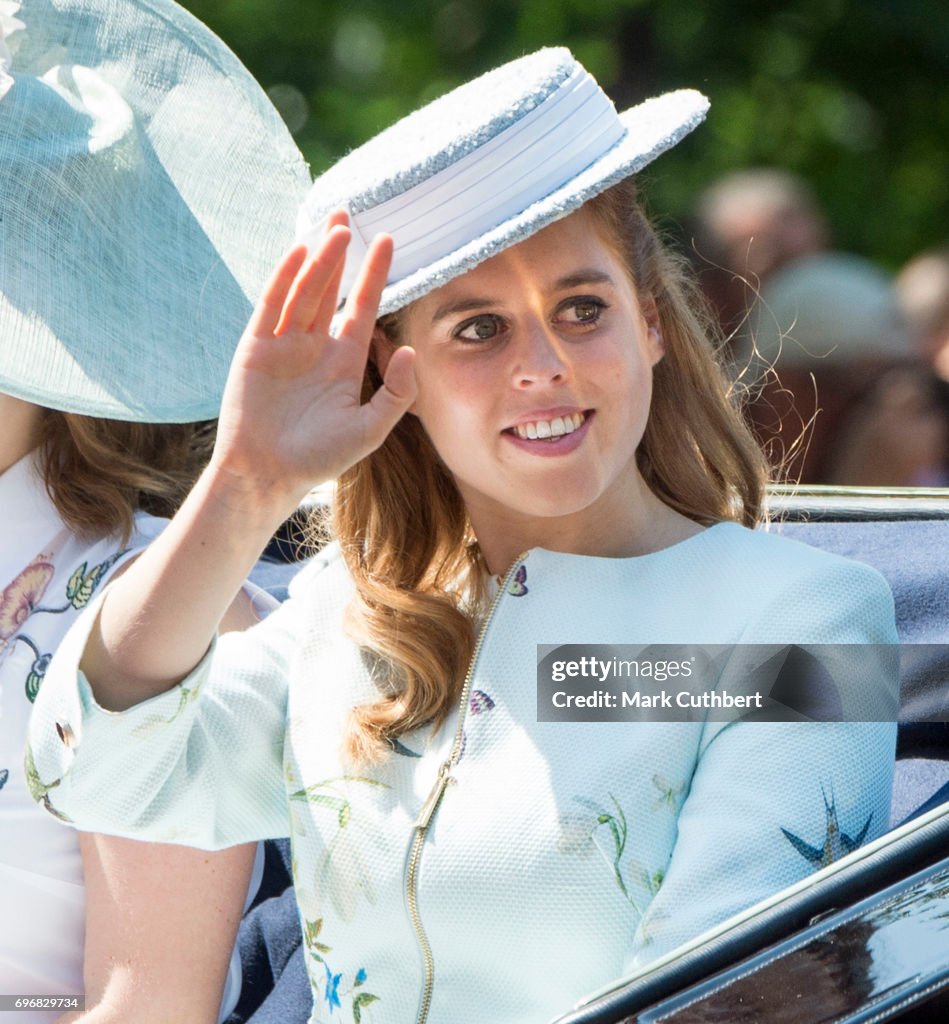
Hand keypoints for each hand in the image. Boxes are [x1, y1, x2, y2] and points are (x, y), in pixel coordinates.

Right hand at [210, 215, 415, 515]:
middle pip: (331, 289)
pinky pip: (272, 305)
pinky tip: (300, 252)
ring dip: (318, 259)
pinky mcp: (256, 347)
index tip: (388, 241)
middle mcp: (315, 347)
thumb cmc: (320, 458)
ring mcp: (284, 345)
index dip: (375, 276)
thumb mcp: (370, 429)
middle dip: (340, 253)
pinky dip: (285, 278)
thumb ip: (396, 392)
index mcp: (343, 362)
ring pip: (304, 291)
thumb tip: (411, 350)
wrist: (269, 474)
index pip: (362, 309)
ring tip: (335, 226)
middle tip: (349, 214)